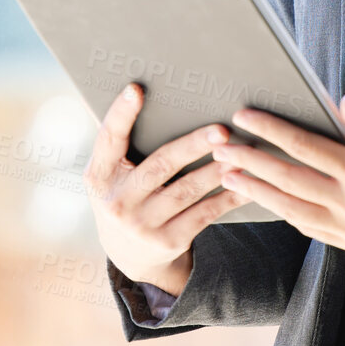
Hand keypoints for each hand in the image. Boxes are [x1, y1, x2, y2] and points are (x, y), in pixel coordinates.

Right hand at [82, 81, 253, 295]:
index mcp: (99, 176)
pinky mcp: (167, 241)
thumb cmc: (125, 197)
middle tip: (220, 131)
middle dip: (193, 146)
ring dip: (217, 170)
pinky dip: (227, 197)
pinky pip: (204, 214)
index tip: (135, 89)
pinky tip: (245, 184)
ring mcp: (142, 224)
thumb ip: (121, 147)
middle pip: (160, 165)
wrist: (129, 255)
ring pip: (187, 190)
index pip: (109, 139)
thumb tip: (147, 98)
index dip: (121, 113)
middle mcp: (118, 201)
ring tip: (240, 152)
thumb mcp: (110, 176)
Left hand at [210, 92, 344, 265]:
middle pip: (288, 179)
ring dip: (256, 190)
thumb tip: (342, 100)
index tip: (244, 115)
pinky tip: (266, 198)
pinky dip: (282, 211)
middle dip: (250, 160)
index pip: (305, 146)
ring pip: (290, 208)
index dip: (271, 129)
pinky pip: (307, 227)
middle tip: (218, 145)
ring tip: (227, 173)